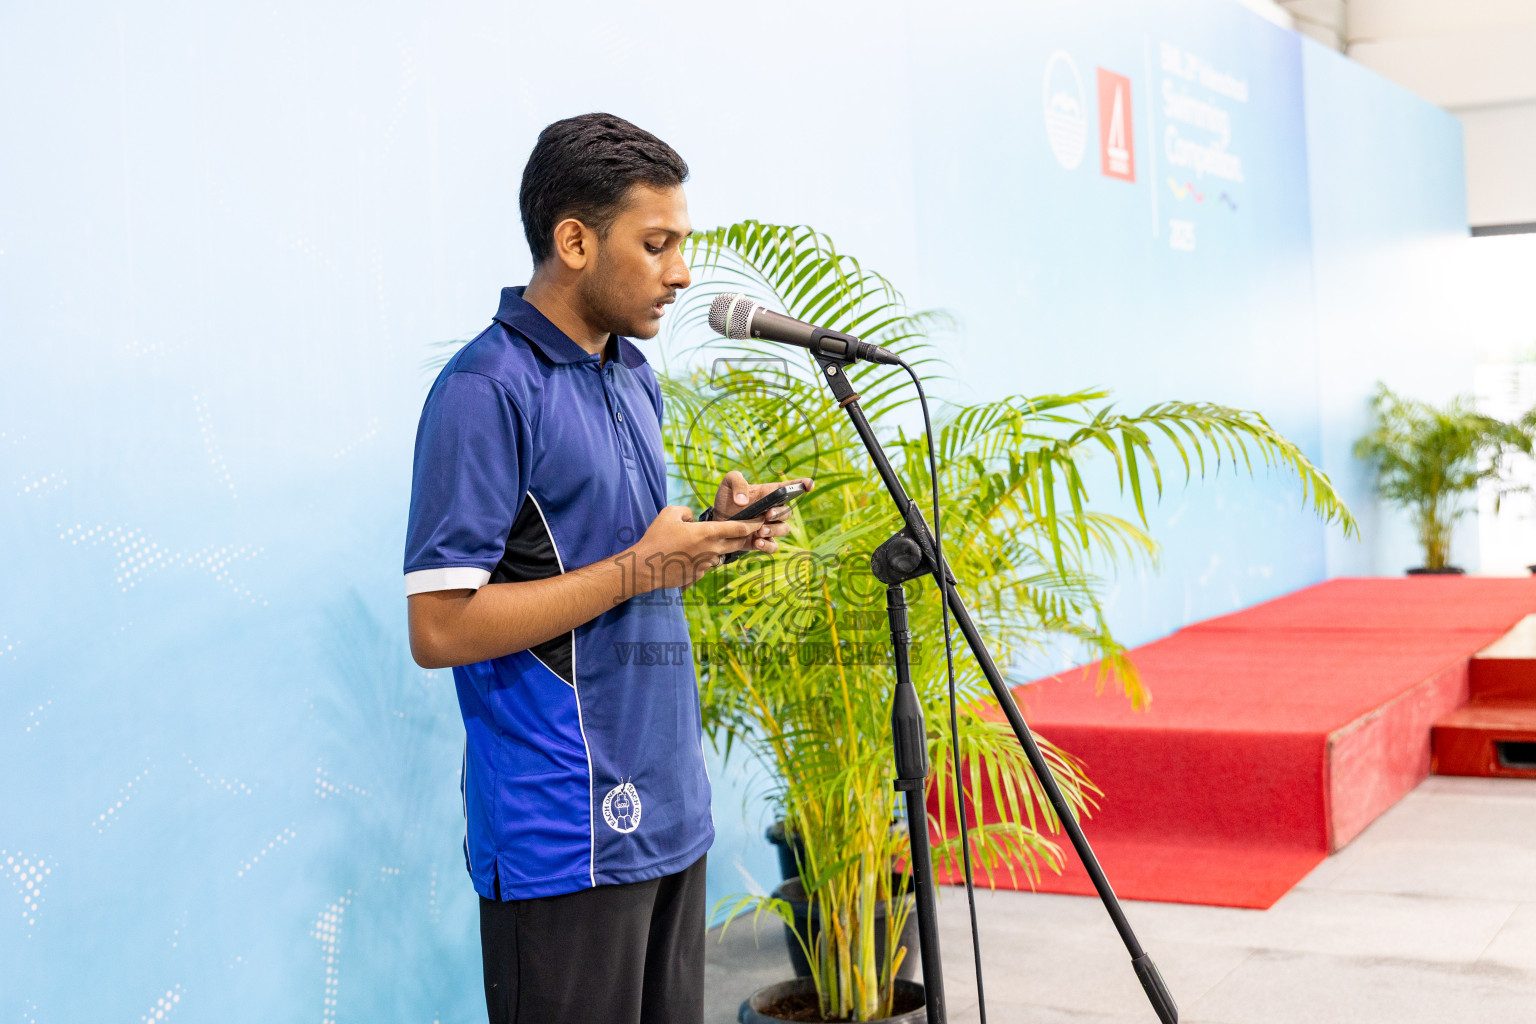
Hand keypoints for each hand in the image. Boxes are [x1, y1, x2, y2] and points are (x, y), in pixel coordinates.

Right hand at [626, 505, 762, 592]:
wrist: (645, 567)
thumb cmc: (656, 538)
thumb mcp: (670, 513)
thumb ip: (687, 510)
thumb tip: (693, 517)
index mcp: (708, 533)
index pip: (739, 528)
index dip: (753, 523)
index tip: (761, 520)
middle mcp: (712, 550)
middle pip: (738, 543)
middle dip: (745, 536)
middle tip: (748, 530)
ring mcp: (707, 565)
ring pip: (720, 554)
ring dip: (717, 548)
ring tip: (698, 543)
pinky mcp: (699, 575)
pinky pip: (706, 564)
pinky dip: (702, 558)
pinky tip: (686, 556)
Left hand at [711, 470, 813, 555]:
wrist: (716, 521)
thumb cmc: (726, 499)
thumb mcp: (728, 483)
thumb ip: (737, 483)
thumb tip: (743, 501)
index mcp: (768, 493)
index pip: (789, 487)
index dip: (802, 485)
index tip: (809, 485)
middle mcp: (773, 510)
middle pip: (787, 512)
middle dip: (779, 513)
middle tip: (766, 515)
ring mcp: (770, 527)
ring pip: (784, 529)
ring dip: (774, 530)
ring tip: (759, 531)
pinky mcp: (763, 542)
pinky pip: (774, 547)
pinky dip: (767, 546)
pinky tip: (757, 542)